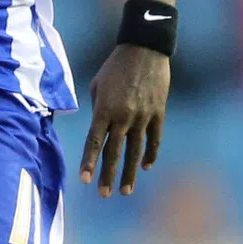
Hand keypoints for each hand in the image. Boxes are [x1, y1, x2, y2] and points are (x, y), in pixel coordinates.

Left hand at [80, 45, 169, 197]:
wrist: (144, 49)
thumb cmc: (114, 66)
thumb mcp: (97, 86)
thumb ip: (97, 110)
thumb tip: (101, 130)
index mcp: (104, 109)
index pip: (94, 142)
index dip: (89, 162)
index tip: (84, 180)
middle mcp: (123, 116)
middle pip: (114, 152)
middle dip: (108, 175)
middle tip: (103, 194)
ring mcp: (143, 116)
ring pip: (135, 151)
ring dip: (129, 172)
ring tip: (125, 191)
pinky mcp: (158, 113)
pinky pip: (154, 139)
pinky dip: (150, 154)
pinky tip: (144, 167)